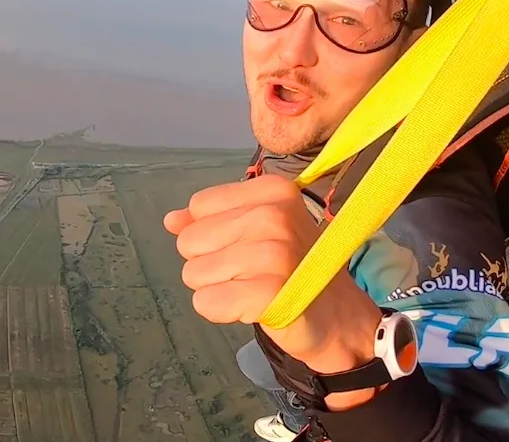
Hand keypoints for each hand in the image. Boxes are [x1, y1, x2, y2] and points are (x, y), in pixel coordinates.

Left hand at [164, 175, 383, 405]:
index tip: (247, 247)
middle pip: (190, 242)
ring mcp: (273, 253)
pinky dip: (222, 311)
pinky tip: (252, 308)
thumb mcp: (259, 232)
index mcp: (273, 191)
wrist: (337, 317)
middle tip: (252, 273)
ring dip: (218, 289)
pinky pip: (206, 302)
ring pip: (194, 274)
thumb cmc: (295, 269)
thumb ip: (212, 221)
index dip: (213, 234)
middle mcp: (274, 215)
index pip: (200, 207)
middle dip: (212, 264)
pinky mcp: (267, 292)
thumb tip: (171, 220)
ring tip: (254, 289)